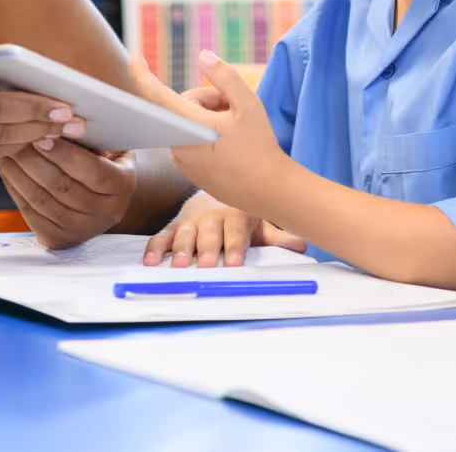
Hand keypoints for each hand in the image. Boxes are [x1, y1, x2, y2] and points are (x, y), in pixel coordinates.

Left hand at [0, 139, 135, 249]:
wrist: (105, 204)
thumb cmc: (106, 166)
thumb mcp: (112, 149)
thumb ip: (96, 138)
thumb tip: (64, 122)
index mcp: (121, 187)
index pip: (91, 169)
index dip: (64, 152)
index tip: (41, 134)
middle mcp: (103, 213)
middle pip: (60, 184)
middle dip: (32, 158)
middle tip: (15, 137)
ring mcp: (79, 229)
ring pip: (40, 198)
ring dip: (16, 171)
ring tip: (5, 149)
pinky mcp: (56, 239)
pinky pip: (27, 210)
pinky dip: (12, 187)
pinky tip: (5, 168)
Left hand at [127, 50, 291, 211]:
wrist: (269, 190)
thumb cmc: (260, 146)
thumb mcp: (248, 104)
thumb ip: (225, 77)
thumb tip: (203, 56)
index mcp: (189, 125)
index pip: (155, 94)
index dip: (142, 73)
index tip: (134, 56)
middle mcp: (179, 145)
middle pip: (184, 106)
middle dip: (207, 100)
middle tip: (233, 107)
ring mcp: (183, 162)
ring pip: (188, 125)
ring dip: (207, 119)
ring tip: (235, 129)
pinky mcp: (190, 173)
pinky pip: (191, 144)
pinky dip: (206, 137)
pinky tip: (230, 146)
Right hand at [141, 191, 306, 267]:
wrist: (213, 190)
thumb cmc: (240, 215)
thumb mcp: (260, 223)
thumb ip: (280, 237)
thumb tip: (304, 244)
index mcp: (235, 215)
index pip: (236, 231)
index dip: (236, 247)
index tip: (235, 262)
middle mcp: (212, 217)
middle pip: (209, 234)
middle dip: (207, 250)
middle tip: (205, 265)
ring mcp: (191, 221)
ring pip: (185, 235)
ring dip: (180, 249)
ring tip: (177, 264)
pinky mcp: (173, 226)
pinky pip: (162, 236)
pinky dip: (155, 248)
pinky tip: (150, 261)